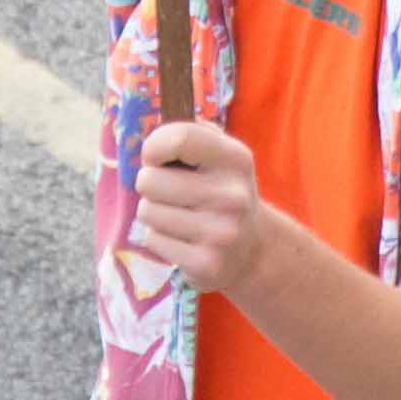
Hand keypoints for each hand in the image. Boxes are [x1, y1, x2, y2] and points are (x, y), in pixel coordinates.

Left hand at [129, 117, 269, 287]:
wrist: (253, 250)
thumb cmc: (224, 192)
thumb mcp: (221, 156)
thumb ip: (192, 136)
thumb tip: (154, 138)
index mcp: (236, 159)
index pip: (179, 138)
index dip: (154, 146)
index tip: (154, 157)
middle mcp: (232, 195)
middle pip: (150, 179)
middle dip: (149, 184)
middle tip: (167, 191)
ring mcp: (220, 233)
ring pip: (147, 211)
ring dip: (153, 212)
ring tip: (176, 215)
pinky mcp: (205, 263)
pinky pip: (152, 239)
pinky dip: (158, 238)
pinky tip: (180, 238)